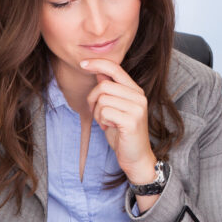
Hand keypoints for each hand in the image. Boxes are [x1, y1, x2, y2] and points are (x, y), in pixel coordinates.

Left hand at [81, 58, 156, 183]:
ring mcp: (137, 108)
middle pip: (104, 86)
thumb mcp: (115, 109)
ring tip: (106, 122)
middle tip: (96, 113)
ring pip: (102, 100)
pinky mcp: (132, 121)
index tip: (82, 63)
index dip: (97, 63)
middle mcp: (139, 97)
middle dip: (93, 100)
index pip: (115, 68)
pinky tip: (110, 128)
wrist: (136, 157)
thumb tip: (99, 72)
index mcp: (135, 91)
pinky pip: (105, 112)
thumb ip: (110, 90)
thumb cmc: (123, 134)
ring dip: (98, 113)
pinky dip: (102, 121)